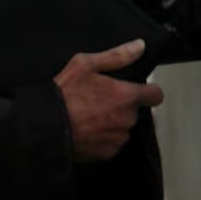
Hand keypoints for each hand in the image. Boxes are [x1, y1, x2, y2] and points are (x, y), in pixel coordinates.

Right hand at [54, 39, 164, 163]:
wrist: (44, 126)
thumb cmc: (63, 95)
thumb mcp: (86, 64)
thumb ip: (118, 56)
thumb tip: (139, 46)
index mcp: (126, 96)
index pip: (156, 95)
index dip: (149, 91)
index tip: (141, 91)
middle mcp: (126, 119)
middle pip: (135, 111)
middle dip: (123, 106)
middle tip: (101, 101)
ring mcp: (117, 138)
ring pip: (123, 128)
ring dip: (114, 123)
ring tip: (91, 115)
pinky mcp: (106, 153)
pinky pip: (112, 143)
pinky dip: (104, 138)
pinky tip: (88, 129)